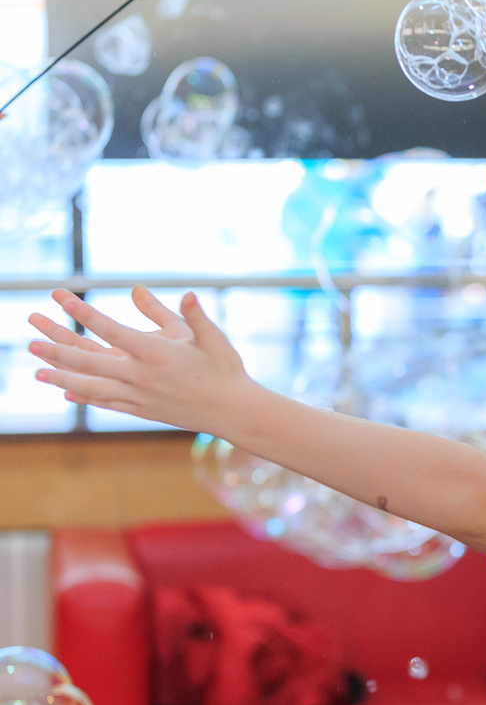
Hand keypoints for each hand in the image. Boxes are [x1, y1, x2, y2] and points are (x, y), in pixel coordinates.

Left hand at [28, 286, 252, 433]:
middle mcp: (143, 376)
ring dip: (62, 378)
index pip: (112, 329)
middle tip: (31, 342)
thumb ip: (193, 315)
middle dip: (58, 350)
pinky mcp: (143, 410)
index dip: (83, 312)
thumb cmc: (225, 370)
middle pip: (91, 362)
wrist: (234, 411)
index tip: (61, 298)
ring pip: (93, 387)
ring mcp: (141, 396)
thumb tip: (186, 293)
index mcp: (158, 354)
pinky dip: (85, 397)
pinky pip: (107, 403)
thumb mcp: (211, 338)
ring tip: (37, 372)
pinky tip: (67, 393)